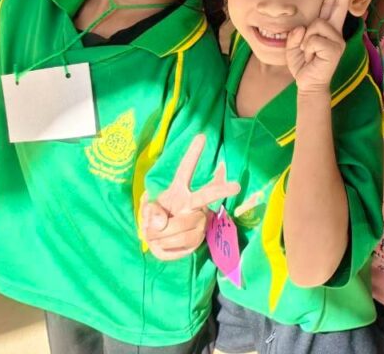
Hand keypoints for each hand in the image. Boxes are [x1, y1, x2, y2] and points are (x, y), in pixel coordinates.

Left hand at [142, 134, 239, 260]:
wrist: (158, 243)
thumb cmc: (154, 219)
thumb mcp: (147, 211)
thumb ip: (150, 211)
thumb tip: (161, 221)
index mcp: (178, 190)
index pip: (185, 170)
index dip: (192, 154)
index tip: (201, 136)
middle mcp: (192, 202)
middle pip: (207, 194)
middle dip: (222, 189)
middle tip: (236, 186)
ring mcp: (198, 219)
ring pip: (186, 226)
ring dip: (164, 235)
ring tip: (155, 236)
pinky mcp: (199, 237)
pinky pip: (184, 242)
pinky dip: (168, 246)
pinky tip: (166, 243)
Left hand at [286, 0, 349, 95]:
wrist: (307, 83)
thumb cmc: (303, 64)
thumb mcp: (293, 46)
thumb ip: (296, 34)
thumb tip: (302, 29)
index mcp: (325, 29)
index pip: (330, 7)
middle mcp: (334, 32)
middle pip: (337, 7)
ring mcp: (336, 40)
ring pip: (317, 25)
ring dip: (306, 39)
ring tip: (308, 52)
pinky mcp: (335, 49)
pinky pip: (314, 39)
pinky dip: (307, 48)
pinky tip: (311, 56)